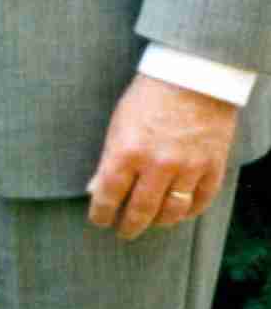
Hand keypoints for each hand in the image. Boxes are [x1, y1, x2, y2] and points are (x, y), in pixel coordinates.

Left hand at [85, 73, 238, 240]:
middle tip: (124, 232)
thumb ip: (108, 160)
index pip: (108, 198)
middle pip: (141, 211)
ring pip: (172, 211)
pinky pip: (201, 201)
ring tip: (151, 223)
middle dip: (129, 226)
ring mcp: (189, 167)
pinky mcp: (213, 166)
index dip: (101, 215)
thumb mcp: (118, 125)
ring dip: (159, 222)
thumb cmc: (148, 98)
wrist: (194, 77)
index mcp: (127, 153)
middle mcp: (158, 165)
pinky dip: (189, 211)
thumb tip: (96, 191)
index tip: (99, 221)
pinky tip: (179, 212)